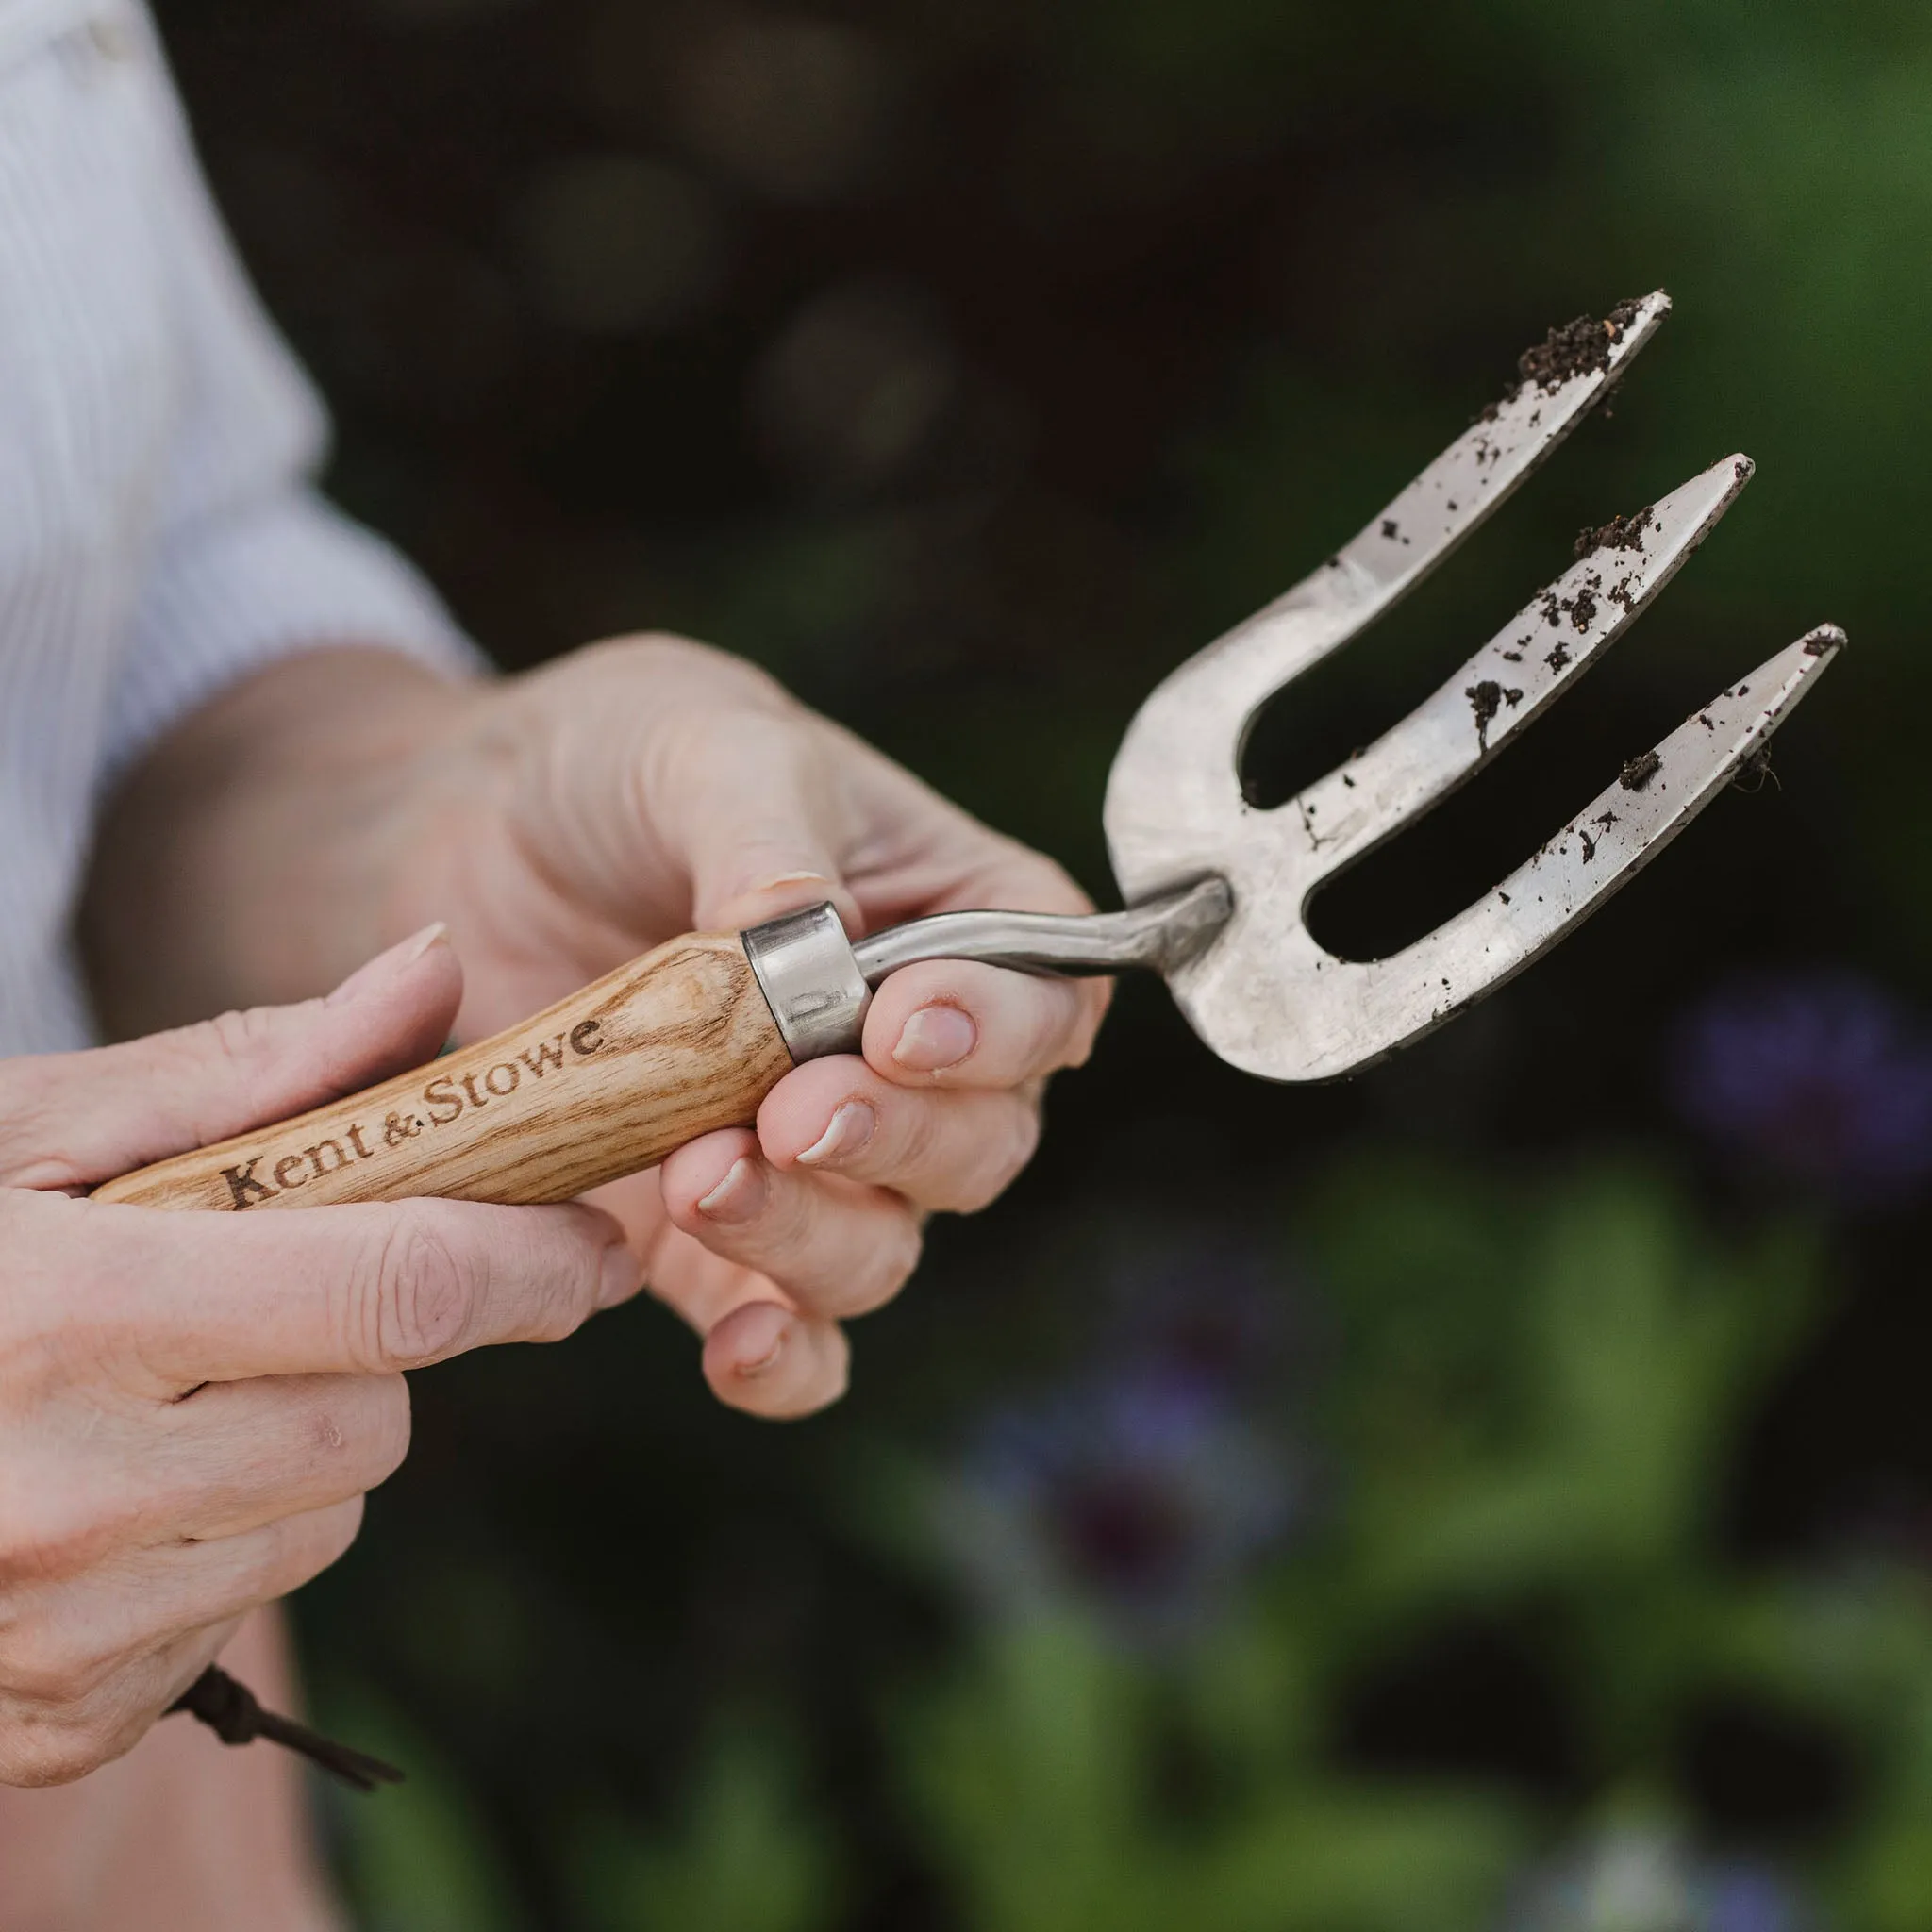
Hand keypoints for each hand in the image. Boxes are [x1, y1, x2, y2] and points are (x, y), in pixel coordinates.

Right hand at [0, 931, 637, 1784]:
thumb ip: (247, 1065)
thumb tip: (440, 975)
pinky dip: (213, 1553)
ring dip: (291, 1452)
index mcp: (60, 1313)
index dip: (527, 1261)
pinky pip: (236, 1624)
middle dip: (369, 1350)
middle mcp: (55, 1497)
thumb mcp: (23, 1128)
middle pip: (375, 1422)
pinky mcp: (48, 1724)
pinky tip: (104, 1497)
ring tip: (149, 1395)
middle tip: (264, 1298)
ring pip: (319, 1524)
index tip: (589, 1242)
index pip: (393, 1290)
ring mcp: (47, 1636)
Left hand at [386, 636, 1111, 1418]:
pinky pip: (786, 1329)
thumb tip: (801, 933)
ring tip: (704, 1180)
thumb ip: (767, 838)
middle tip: (793, 1109)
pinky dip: (778, 1356)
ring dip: (812, 1236)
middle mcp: (907, 1058)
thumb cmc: (631, 760)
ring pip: (882, 1245)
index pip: (1044, 996)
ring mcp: (813, 1153)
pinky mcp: (709, 1231)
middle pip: (980, 1145)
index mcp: (949, 920)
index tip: (898, 1025)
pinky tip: (734, 1348)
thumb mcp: (706, 747)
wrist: (475, 829)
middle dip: (896, 1143)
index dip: (999, 1029)